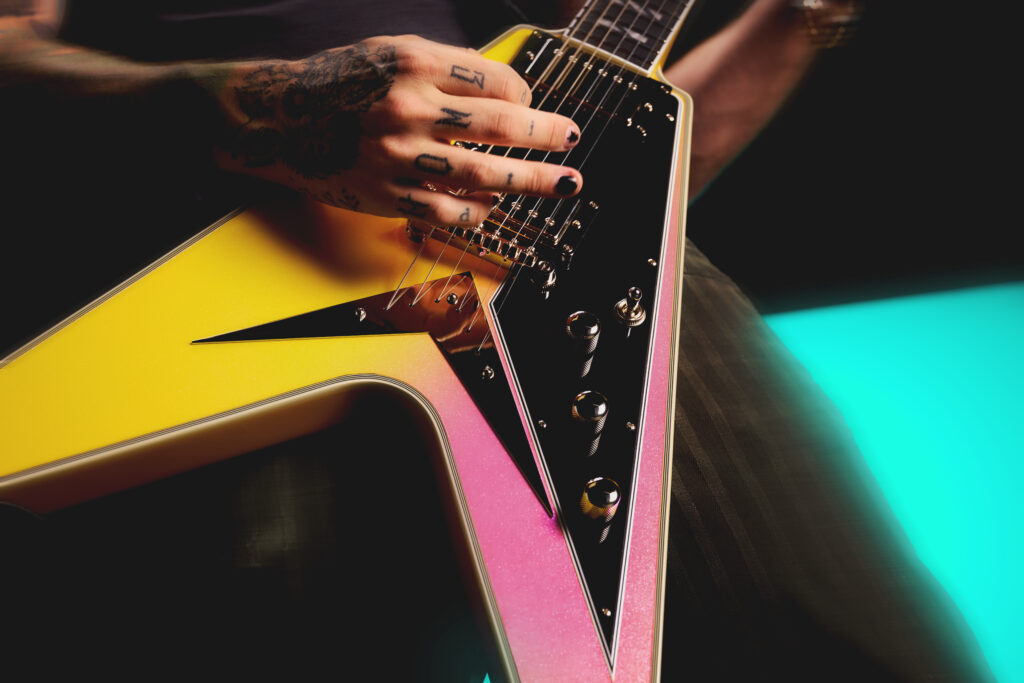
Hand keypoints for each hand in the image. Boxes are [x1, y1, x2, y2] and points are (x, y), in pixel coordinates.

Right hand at [214, 34, 582, 226]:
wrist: (280, 119)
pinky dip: (480, 211)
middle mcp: (408, 109)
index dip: (525, 96)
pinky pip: (450, 212)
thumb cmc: (340, 83)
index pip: (496, 82)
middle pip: (501, 127)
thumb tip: (507, 93)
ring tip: (564, 183)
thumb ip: (447, 69)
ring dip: (533, 181)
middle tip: (571, 140)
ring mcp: (398, 157)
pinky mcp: (388, 196)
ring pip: (484, 175)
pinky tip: (495, 206)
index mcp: (414, 64)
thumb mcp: (391, 53)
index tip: (532, 107)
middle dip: (546, 136)